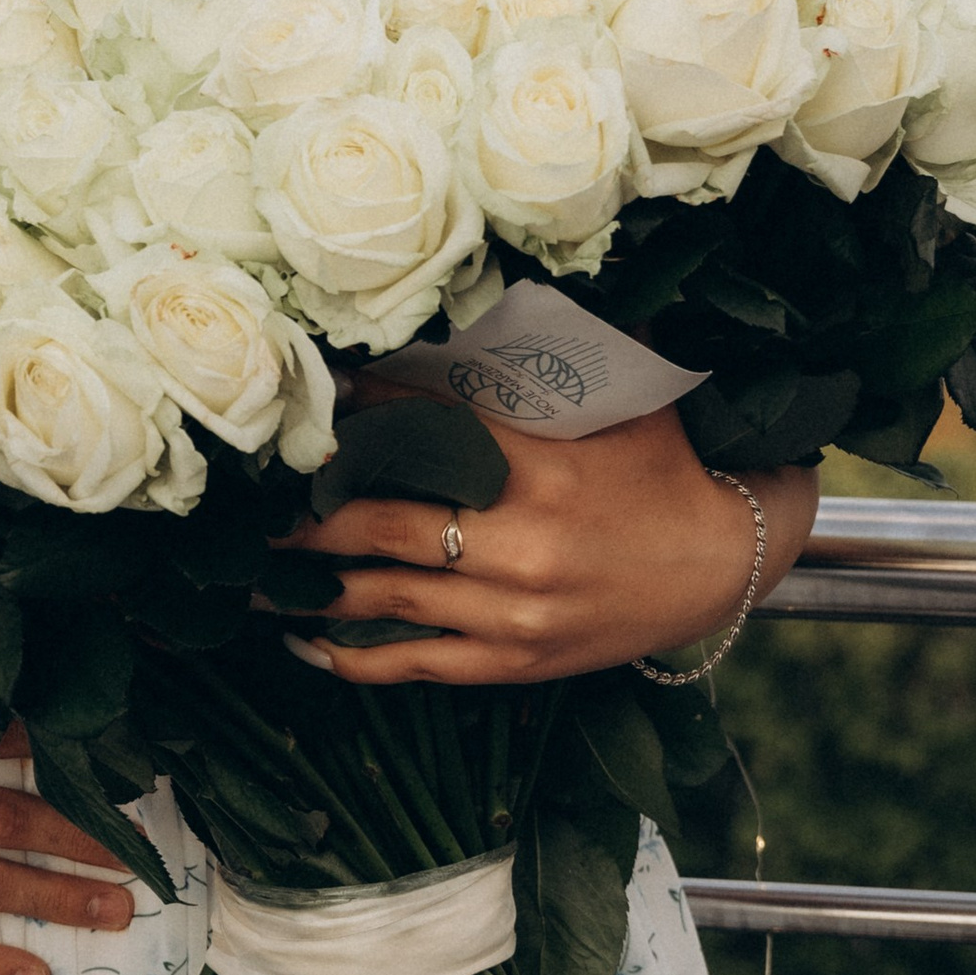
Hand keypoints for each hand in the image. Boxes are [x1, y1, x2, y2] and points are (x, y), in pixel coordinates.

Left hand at [302, 405, 816, 686]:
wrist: (723, 563)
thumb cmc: (661, 471)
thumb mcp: (614, 408)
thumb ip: (542, 372)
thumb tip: (477, 310)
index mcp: (539, 469)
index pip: (423, 432)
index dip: (357, 417)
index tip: (309, 408)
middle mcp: (519, 544)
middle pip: (381, 524)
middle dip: (308, 515)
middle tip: (252, 505)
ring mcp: (514, 612)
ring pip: (386, 596)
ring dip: (311, 584)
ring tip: (257, 572)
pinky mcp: (516, 660)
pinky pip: (418, 664)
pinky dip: (355, 658)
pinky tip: (304, 645)